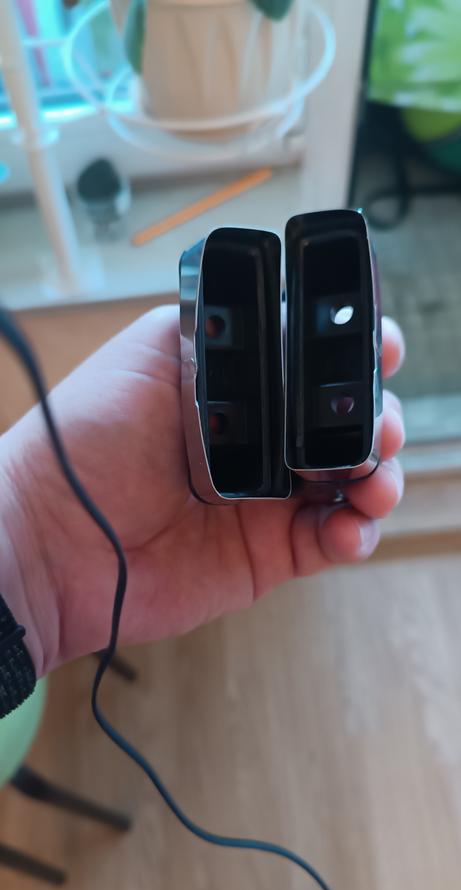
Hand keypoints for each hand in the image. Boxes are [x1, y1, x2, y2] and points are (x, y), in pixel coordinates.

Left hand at [0, 307, 404, 673]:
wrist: (53, 535)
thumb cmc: (86, 439)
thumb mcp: (151, 354)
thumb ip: (220, 333)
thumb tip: (282, 322)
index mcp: (239, 390)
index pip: (314, 369)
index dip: (354, 360)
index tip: (378, 351)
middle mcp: (259, 441)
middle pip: (346, 426)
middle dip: (377, 420)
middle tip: (378, 426)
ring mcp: (267, 500)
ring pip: (353, 485)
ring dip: (379, 478)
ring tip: (371, 481)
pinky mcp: (267, 554)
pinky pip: (332, 542)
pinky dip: (356, 534)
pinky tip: (346, 528)